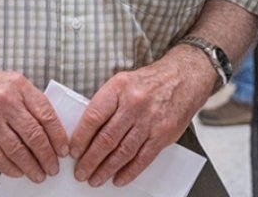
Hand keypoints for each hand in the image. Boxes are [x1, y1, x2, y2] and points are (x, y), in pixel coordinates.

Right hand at [0, 65, 67, 182]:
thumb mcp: (7, 83)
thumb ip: (26, 101)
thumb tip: (48, 130)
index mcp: (18, 85)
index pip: (46, 114)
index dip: (58, 135)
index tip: (63, 149)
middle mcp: (4, 100)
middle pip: (34, 134)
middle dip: (47, 155)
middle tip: (53, 167)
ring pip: (17, 148)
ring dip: (31, 165)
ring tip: (38, 174)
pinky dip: (11, 167)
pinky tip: (18, 171)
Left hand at [69, 46, 215, 186]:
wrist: (184, 77)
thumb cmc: (150, 82)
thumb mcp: (123, 82)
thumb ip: (107, 104)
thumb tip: (86, 133)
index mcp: (119, 88)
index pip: (93, 117)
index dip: (80, 138)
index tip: (73, 152)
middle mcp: (134, 103)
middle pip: (106, 138)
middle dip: (90, 160)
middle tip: (80, 172)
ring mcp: (150, 120)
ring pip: (123, 151)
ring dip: (106, 169)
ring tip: (95, 179)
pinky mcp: (163, 133)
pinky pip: (143, 157)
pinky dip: (129, 171)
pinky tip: (119, 179)